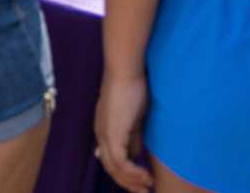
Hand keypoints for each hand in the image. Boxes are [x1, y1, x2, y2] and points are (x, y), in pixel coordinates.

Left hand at [95, 70, 153, 191]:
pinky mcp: (112, 135)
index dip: (124, 171)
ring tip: (148, 186)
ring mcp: (104, 135)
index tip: (140, 179)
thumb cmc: (133, 84)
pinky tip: (146, 176)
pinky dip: (133, 173)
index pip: (111, 157)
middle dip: (128, 182)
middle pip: (111, 167)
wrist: (126, 69)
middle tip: (145, 190)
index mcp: (105, 127)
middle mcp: (101, 133)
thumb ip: (134, 134)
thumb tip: (137, 152)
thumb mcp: (135, 115)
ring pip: (114, 169)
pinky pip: (120, 163)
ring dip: (132, 181)